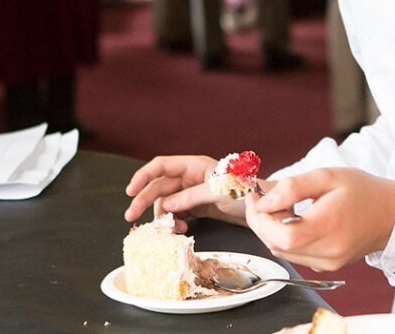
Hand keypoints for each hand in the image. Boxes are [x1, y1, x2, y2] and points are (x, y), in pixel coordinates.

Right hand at [124, 155, 251, 231]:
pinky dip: (175, 222)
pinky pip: (177, 213)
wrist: (264, 207)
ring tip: (172, 229)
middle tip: (131, 217)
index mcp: (196, 165)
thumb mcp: (219, 191)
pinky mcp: (198, 207)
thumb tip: (166, 205)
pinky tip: (181, 229)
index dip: (143, 176)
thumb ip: (192, 196)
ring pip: (167, 203)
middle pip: (159, 186)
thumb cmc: (247, 191)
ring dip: (164, 217)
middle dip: (144, 201)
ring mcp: (193, 192)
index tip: (130, 191)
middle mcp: (192, 177)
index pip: (162, 166)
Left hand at [245, 168, 394, 271]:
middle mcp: (328, 251)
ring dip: (273, 229)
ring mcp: (328, 263)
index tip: (254, 197)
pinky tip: (297, 220)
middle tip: (266, 198)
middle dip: (262, 221)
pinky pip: (294, 255)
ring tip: (285, 206)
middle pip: (277, 244)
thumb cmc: (361, 191)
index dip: (259, 218)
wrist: (390, 214)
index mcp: (329, 225)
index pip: (281, 234)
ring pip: (282, 251)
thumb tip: (262, 201)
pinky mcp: (327, 266)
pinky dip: (286, 238)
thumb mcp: (328, 176)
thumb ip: (292, 187)